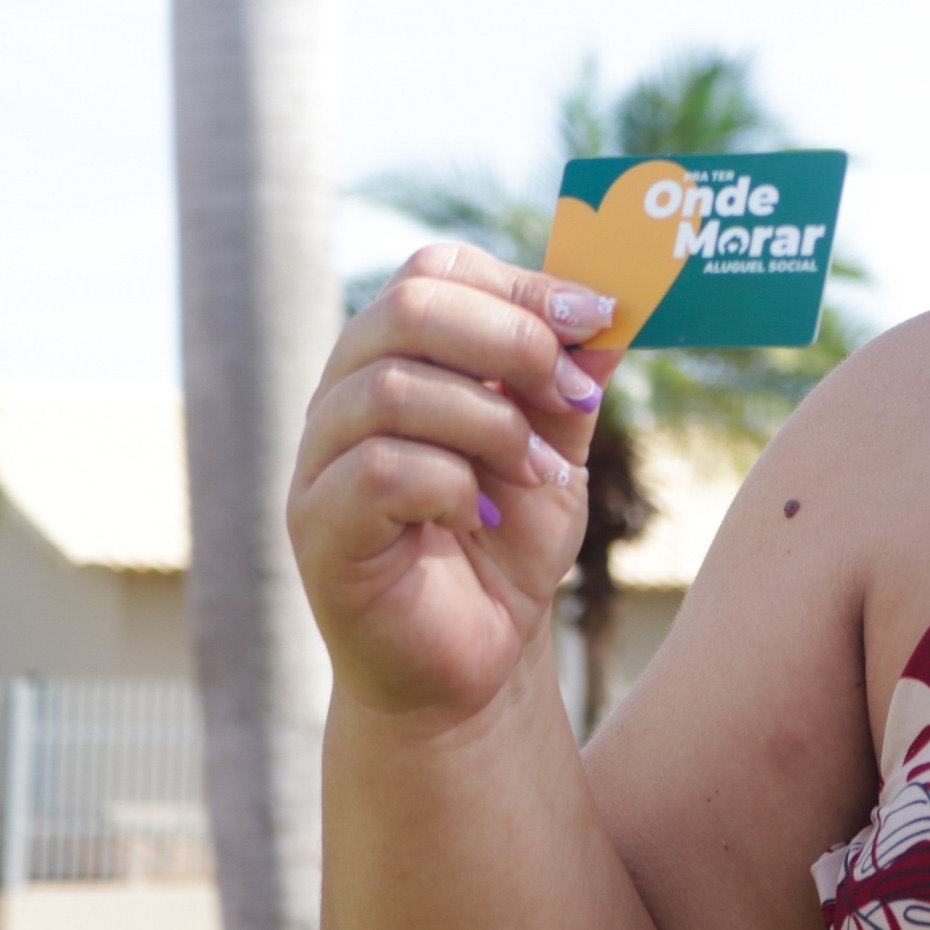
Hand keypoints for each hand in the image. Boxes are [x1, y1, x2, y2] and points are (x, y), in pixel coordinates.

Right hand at [289, 243, 623, 725]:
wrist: (475, 659)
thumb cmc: (507, 546)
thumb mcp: (558, 449)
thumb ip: (573, 381)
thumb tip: (611, 311)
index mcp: (398, 357)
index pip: (434, 271)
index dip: (521, 285)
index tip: (597, 317)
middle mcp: (344, 394)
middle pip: (408, 307)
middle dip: (512, 341)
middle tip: (572, 395)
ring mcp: (319, 460)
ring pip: (393, 387)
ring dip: (492, 425)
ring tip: (536, 473)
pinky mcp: (318, 526)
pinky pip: (380, 470)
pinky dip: (452, 485)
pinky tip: (480, 516)